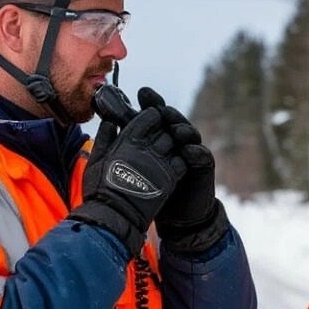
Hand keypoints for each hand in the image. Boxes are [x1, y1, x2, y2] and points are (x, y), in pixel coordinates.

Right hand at [69, 106, 186, 257]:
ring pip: (174, 143)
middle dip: (164, 127)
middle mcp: (146, 149)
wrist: (115, 217)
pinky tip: (175, 161)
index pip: (147, 118)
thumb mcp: (95, 160)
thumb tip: (109, 121)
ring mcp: (159, 164)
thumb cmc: (100, 190)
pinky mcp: (169, 180)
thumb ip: (103, 138)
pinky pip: (181, 162)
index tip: (152, 117)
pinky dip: (180, 158)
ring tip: (169, 145)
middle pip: (164, 129)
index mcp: (127, 142)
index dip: (152, 116)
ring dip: (173, 142)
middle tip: (163, 130)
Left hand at [136, 87, 228, 253]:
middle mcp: (174, 141)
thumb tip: (105, 121)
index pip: (155, 114)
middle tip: (160, 109)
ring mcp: (189, 152)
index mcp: (158, 137)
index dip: (150, 103)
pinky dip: (195, 152)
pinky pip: (201, 156)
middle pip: (173, 119)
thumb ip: (120, 143)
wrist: (173, 215)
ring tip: (174, 128)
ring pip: (189, 134)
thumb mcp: (131, 164)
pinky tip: (187, 151)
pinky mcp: (202, 167)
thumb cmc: (150, 189)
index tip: (142, 93)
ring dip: (183, 128)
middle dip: (167, 113)